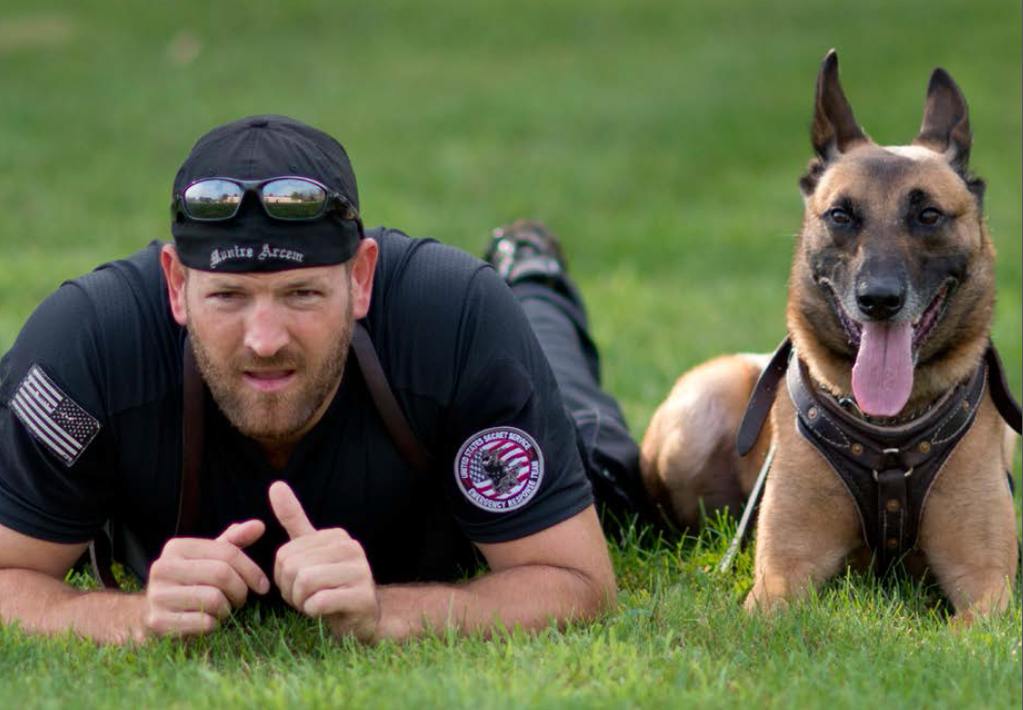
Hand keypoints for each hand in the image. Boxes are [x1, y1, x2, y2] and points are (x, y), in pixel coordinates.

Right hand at [144, 520, 268, 637]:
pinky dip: (214, 624)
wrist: (151, 613)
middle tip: (240, 599)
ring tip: (222, 609)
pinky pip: (204, 623)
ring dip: (227, 609)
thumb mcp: (209, 558)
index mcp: (176, 547)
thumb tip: (259, 525)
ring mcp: (158, 595)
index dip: (252, 570)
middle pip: (222, 574)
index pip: (228, 553)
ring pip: (215, 600)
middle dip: (240, 590)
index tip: (263, 586)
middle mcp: (163, 568)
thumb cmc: (190, 582)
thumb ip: (234, 542)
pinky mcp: (158, 622)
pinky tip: (208, 621)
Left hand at [269, 481, 379, 642]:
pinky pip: (319, 602)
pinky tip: (326, 612)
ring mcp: (361, 572)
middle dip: (292, 591)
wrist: (362, 619)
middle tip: (309, 597)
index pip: (284, 555)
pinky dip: (314, 612)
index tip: (302, 584)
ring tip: (317, 603)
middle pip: (292, 568)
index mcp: (336, 536)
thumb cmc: (330, 585)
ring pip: (304, 583)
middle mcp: (351, 548)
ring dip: (302, 602)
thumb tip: (276, 485)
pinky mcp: (363, 597)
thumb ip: (294, 519)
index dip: (284, 578)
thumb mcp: (310, 552)